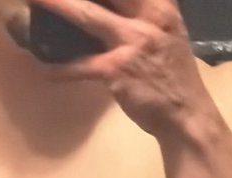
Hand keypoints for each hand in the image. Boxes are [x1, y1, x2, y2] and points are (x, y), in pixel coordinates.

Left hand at [33, 0, 202, 135]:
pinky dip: (60, 69)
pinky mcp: (117, 70)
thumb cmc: (172, 73)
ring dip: (57, 5)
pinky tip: (45, 69)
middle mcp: (147, 16)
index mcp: (160, 4)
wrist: (185, 113)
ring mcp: (131, 42)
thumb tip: (109, 8)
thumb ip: (143, 13)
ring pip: (86, 15)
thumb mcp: (166, 31)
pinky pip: (80, 66)